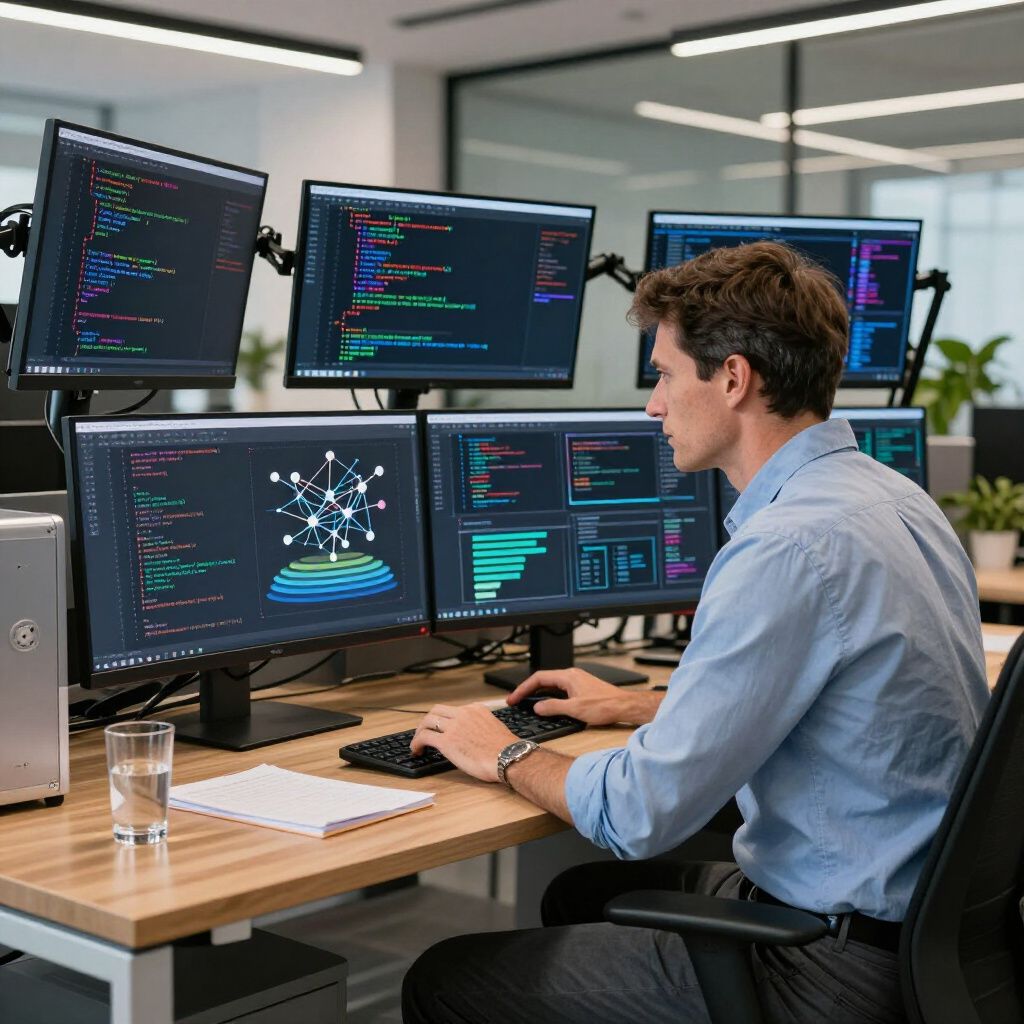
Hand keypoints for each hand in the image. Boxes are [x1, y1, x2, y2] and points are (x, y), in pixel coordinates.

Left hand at [409, 703, 515, 782]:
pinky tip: (416, 750)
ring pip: (428, 721)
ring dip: (419, 731)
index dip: (444, 720)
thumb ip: (480, 727)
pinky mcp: (447, 741)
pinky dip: (416, 742)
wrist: (509, 757)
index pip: (453, 710)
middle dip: (428, 721)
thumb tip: (471, 737)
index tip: (441, 728)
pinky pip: (424, 737)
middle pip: (437, 711)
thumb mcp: (494, 728)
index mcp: (476, 709)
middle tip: (425, 732)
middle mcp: (464, 713)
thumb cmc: (506, 750)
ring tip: (417, 743)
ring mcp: (454, 726)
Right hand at [507, 667, 656, 726]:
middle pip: (544, 680)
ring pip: (552, 685)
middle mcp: (571, 676)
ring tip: (527, 703)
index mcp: (568, 677)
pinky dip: (549, 695)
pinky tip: (547, 704)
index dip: (523, 688)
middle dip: (528, 690)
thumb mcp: (574, 709)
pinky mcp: (582, 688)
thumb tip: (537, 708)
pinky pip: (560, 689)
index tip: (514, 698)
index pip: (538, 678)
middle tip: (516, 701)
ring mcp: (577, 681)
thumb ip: (553, 707)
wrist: (624, 706)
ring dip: (538, 693)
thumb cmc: (604, 705)